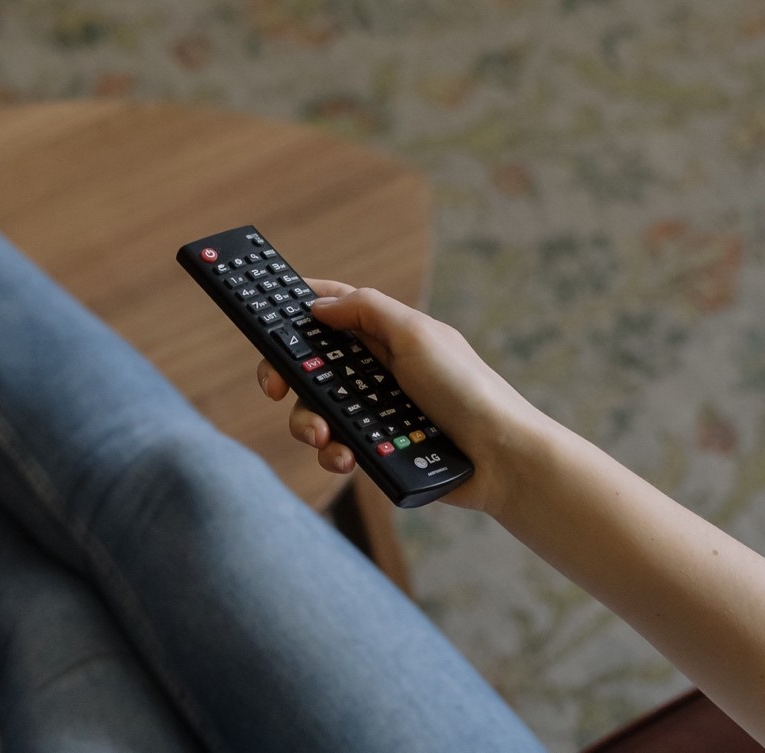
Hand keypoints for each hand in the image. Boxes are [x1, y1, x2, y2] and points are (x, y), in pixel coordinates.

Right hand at [256, 280, 550, 515]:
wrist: (500, 459)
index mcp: (385, 334)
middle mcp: (376, 369)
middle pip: (311, 364)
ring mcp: (375, 409)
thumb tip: (318, 305)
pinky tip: (345, 457)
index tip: (264, 311)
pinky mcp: (376, 446)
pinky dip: (333, 452)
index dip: (297, 307)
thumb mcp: (416, 334)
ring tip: (320, 435)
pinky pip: (336, 446)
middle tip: (276, 387)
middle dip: (288, 376)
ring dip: (307, 422)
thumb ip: (366, 311)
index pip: (332, 309)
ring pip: (316, 409)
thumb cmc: (467, 389)